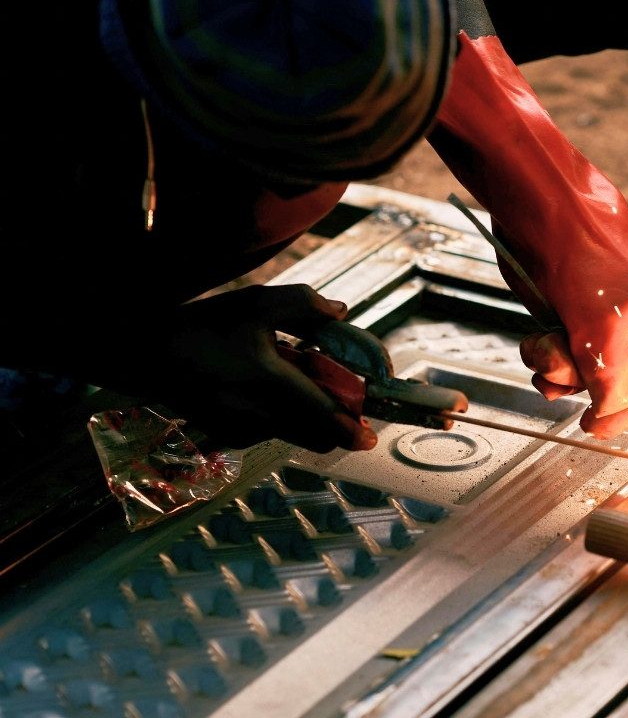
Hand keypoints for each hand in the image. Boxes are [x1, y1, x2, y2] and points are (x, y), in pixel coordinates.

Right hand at [125, 285, 376, 450]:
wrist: (144, 353)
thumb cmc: (204, 324)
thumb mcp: (256, 302)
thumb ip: (305, 304)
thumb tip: (341, 313)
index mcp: (269, 379)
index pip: (323, 412)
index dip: (351, 426)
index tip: (369, 435)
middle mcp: (257, 413)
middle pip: (317, 437)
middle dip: (336, 424)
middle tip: (341, 401)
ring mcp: (240, 429)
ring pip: (295, 435)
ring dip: (308, 418)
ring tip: (289, 381)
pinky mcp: (227, 436)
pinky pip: (270, 433)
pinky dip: (281, 418)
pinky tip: (262, 391)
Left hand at [430, 32, 627, 437]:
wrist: (536, 207)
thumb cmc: (579, 250)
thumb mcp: (600, 323)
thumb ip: (612, 376)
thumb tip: (610, 411)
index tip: (595, 425)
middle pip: (617, 380)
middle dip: (583, 381)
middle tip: (560, 372)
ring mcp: (600, 318)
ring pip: (584, 371)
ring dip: (557, 370)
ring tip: (542, 345)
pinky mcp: (568, 313)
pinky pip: (561, 356)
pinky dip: (544, 359)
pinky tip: (535, 342)